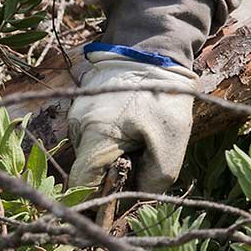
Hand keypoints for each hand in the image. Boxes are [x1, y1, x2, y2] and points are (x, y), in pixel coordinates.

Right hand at [67, 54, 198, 192]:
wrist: (156, 50)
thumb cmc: (166, 95)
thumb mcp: (172, 139)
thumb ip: (155, 178)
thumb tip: (135, 198)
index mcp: (95, 135)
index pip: (81, 186)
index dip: (98, 200)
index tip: (118, 200)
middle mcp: (78, 127)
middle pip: (88, 171)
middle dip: (113, 174)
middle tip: (143, 156)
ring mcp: (78, 116)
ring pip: (92, 154)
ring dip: (115, 155)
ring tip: (142, 135)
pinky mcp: (84, 109)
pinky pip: (95, 137)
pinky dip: (113, 140)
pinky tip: (134, 126)